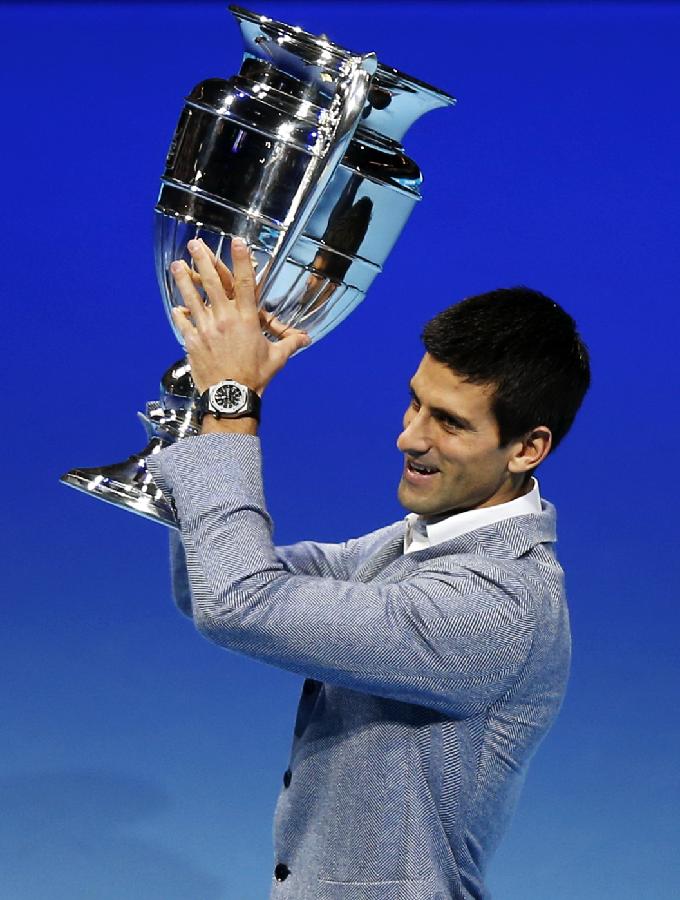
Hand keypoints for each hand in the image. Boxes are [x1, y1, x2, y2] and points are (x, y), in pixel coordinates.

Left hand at [170, 237, 310, 395]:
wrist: (231, 396)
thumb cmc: (255, 377)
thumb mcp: (276, 359)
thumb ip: (290, 344)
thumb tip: (306, 339)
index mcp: (246, 320)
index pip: (246, 283)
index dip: (241, 260)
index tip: (236, 242)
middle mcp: (224, 319)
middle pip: (213, 283)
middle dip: (203, 261)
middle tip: (195, 244)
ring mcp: (205, 329)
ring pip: (193, 298)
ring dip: (184, 280)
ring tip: (176, 265)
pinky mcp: (192, 342)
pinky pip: (184, 323)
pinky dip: (180, 313)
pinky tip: (176, 306)